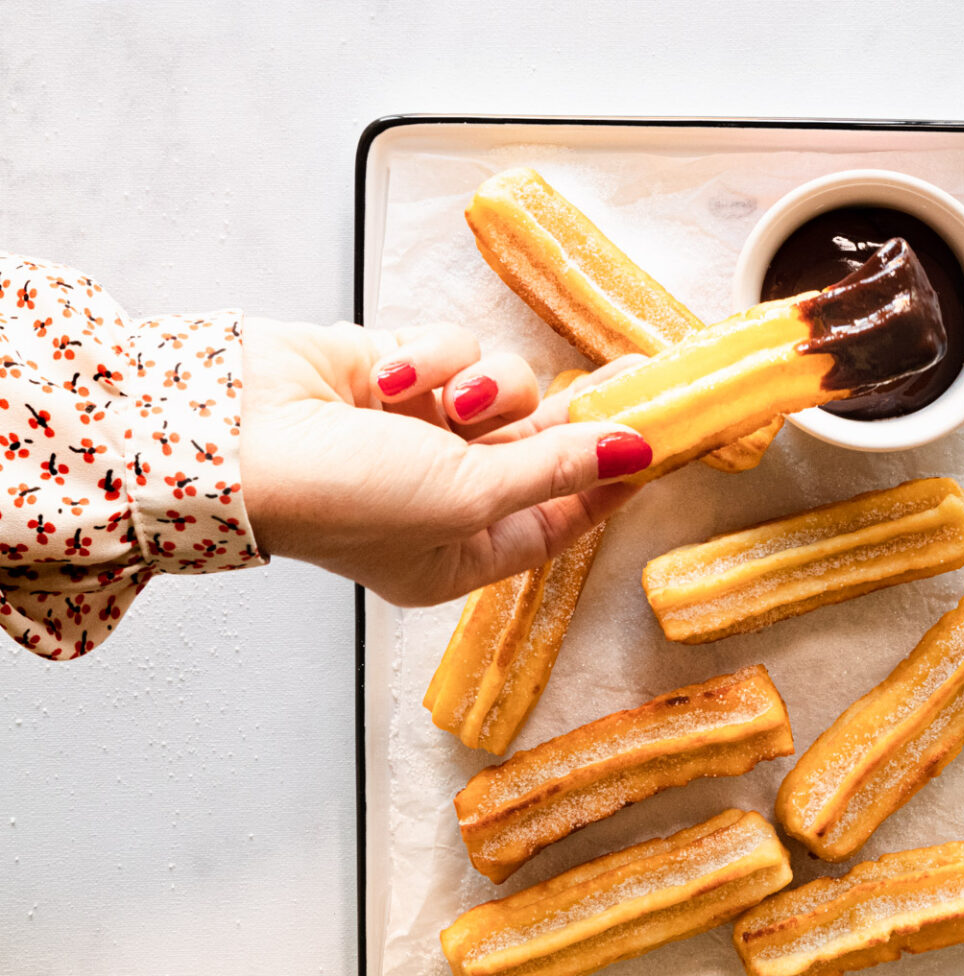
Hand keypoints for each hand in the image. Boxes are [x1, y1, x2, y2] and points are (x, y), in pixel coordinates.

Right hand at [238, 318, 650, 605]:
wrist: (229, 437)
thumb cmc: (342, 498)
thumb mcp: (470, 496)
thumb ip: (558, 470)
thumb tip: (636, 452)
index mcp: (460, 554)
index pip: (558, 521)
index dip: (607, 486)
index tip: (654, 447)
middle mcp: (443, 496)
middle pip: (541, 451)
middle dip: (574, 419)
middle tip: (632, 379)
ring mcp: (419, 434)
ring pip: (503, 391)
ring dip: (487, 387)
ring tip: (447, 399)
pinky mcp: (397, 374)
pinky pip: (455, 353)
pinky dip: (435, 357)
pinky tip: (394, 374)